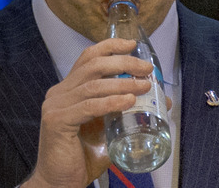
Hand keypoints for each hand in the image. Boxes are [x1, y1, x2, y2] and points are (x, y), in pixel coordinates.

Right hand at [21, 38, 153, 187]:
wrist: (60, 183)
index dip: (110, 47)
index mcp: (69, 89)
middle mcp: (59, 92)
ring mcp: (56, 106)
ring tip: (144, 86)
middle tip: (146, 69)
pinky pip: (89, 106)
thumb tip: (162, 100)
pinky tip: (128, 102)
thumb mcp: (110, 127)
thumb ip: (128, 111)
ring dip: (123, 83)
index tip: (132, 44)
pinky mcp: (57, 121)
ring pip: (93, 85)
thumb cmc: (84, 155)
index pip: (88, 57)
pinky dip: (111, 102)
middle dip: (123, 63)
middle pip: (93, 65)